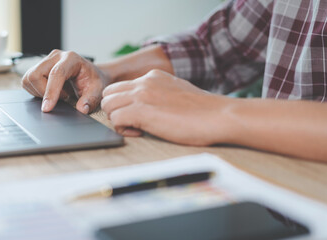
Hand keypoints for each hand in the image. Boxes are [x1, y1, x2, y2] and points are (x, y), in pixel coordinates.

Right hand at [22, 50, 110, 113]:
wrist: (90, 74)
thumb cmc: (93, 80)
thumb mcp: (98, 90)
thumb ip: (91, 99)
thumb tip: (81, 109)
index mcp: (71, 58)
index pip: (56, 73)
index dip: (50, 92)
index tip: (47, 108)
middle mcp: (56, 56)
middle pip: (36, 75)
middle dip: (45, 93)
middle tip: (63, 98)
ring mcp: (45, 61)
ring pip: (29, 79)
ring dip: (40, 92)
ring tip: (58, 94)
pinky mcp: (38, 67)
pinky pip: (27, 82)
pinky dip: (36, 91)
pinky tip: (51, 92)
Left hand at [101, 69, 231, 145]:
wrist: (219, 116)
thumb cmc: (203, 112)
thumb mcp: (177, 93)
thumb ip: (159, 95)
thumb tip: (149, 107)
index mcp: (153, 77)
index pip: (121, 87)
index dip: (124, 104)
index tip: (138, 116)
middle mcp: (144, 82)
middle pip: (109, 94)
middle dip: (115, 110)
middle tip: (132, 123)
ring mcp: (142, 94)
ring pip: (108, 105)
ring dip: (118, 120)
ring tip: (137, 128)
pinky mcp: (141, 110)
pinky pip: (115, 120)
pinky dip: (123, 130)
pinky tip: (141, 132)